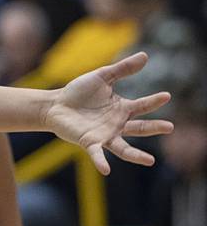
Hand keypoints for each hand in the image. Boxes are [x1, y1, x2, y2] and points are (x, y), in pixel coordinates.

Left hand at [44, 51, 172, 174]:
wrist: (56, 104)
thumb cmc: (79, 92)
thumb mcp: (102, 76)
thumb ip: (122, 69)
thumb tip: (145, 56)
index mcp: (121, 109)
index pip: (141, 106)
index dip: (154, 101)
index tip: (166, 95)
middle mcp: (116, 125)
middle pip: (139, 128)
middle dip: (154, 128)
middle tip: (170, 127)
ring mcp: (104, 135)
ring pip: (123, 148)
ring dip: (136, 156)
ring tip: (150, 160)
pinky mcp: (89, 142)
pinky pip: (97, 154)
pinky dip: (101, 162)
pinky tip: (105, 169)